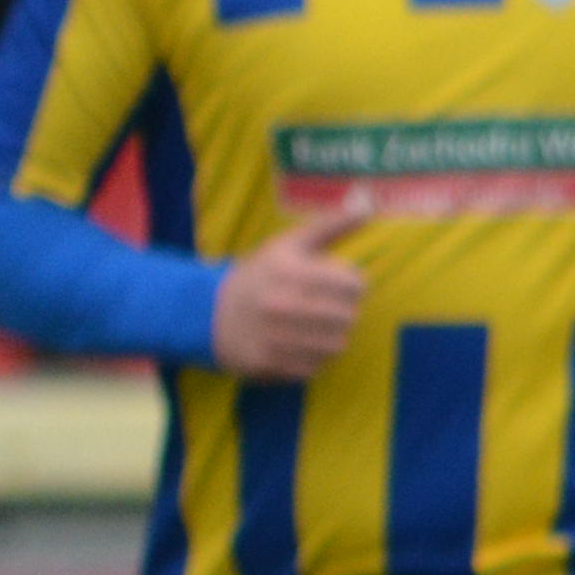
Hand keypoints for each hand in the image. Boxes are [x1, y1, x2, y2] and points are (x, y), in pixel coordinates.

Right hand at [206, 217, 365, 379]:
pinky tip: (301, 347)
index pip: (353, 285)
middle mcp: (281, 304)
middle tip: (330, 310)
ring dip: (332, 338)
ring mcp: (273, 337)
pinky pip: (314, 368)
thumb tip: (367, 206)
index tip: (340, 287)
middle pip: (348, 318)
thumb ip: (330, 226)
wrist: (207, 313)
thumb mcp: (288, 244)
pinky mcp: (267, 363)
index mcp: (290, 271)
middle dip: (344, 313)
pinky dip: (314, 360)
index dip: (353, 286)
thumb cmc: (258, 275)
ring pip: (335, 346)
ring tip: (317, 329)